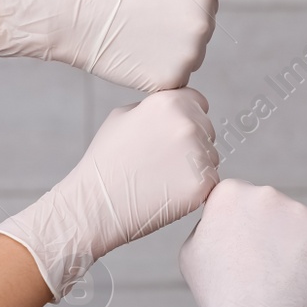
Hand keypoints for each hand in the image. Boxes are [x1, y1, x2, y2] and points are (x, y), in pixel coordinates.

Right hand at [0, 0, 216, 90]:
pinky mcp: (173, 80)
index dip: (177, 17)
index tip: (154, 13)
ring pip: (186, 65)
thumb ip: (190, 7)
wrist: (81, 20)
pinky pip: (172, 84)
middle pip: (198, 44)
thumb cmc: (116, 2)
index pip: (204, 17)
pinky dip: (155, 78)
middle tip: (144, 33)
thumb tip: (204, 31)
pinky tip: (136, 63)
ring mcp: (191, 55)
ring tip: (138, 46)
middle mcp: (204, 26)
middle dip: (175, 42)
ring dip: (167, 61)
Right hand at [0, 88, 218, 298]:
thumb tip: (177, 106)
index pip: (197, 102)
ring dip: (195, 165)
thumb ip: (155, 107)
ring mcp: (198, 155)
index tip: (170, 135)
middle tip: (162, 161)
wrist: (96, 204)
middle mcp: (188, 124)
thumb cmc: (106, 160)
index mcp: (169, 102)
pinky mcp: (203, 184)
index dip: (186, 116)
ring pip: (210, 156)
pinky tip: (169, 193)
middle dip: (191, 142)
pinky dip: (195, 188)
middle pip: (206, 129)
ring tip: (162, 177)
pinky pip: (210, 181)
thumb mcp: (122, 116)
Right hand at [179, 180, 306, 306]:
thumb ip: (210, 221)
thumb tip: (227, 213)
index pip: (239, 197)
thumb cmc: (220, 296)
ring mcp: (300, 212)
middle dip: (269, 230)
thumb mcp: (192, 250)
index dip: (241, 226)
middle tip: (263, 267)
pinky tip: (302, 278)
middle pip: (271, 206)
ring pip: (299, 223)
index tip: (241, 251)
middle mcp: (266, 194)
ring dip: (294, 242)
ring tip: (282, 276)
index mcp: (230, 194)